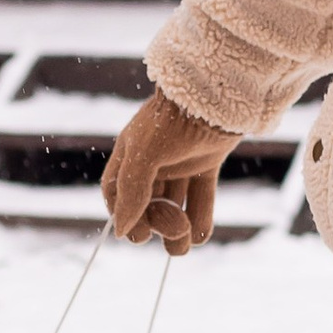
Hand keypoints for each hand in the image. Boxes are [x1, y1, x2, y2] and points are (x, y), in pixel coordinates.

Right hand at [102, 91, 237, 252]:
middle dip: (158, 223)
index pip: (117, 195)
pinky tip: (199, 235)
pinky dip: (200, 219)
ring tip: (186, 238)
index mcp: (130, 156)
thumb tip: (120, 231)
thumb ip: (132, 191)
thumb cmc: (173, 119)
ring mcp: (180, 164)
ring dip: (178, 228)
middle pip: (147, 205)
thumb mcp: (145, 153)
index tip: (140, 234)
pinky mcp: (205, 164)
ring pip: (174, 206)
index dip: (125, 217)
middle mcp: (152, 162)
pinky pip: (199, 198)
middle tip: (176, 229)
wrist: (215, 94)